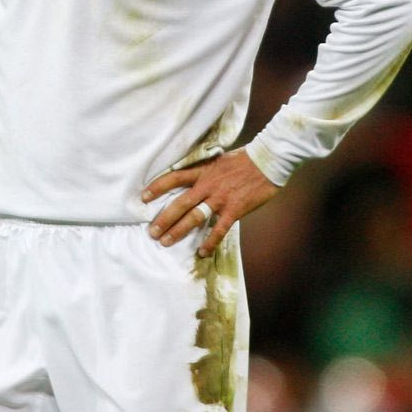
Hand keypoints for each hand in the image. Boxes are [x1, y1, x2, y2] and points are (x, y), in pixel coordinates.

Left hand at [142, 149, 278, 256]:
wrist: (268, 160)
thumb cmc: (244, 159)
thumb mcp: (218, 160)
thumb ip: (205, 171)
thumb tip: (192, 179)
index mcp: (203, 171)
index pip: (174, 178)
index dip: (157, 187)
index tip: (143, 197)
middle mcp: (208, 185)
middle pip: (180, 203)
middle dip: (164, 218)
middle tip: (152, 231)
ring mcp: (220, 198)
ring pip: (194, 217)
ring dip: (178, 231)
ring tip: (165, 242)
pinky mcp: (234, 209)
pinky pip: (219, 229)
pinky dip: (210, 242)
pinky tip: (201, 252)